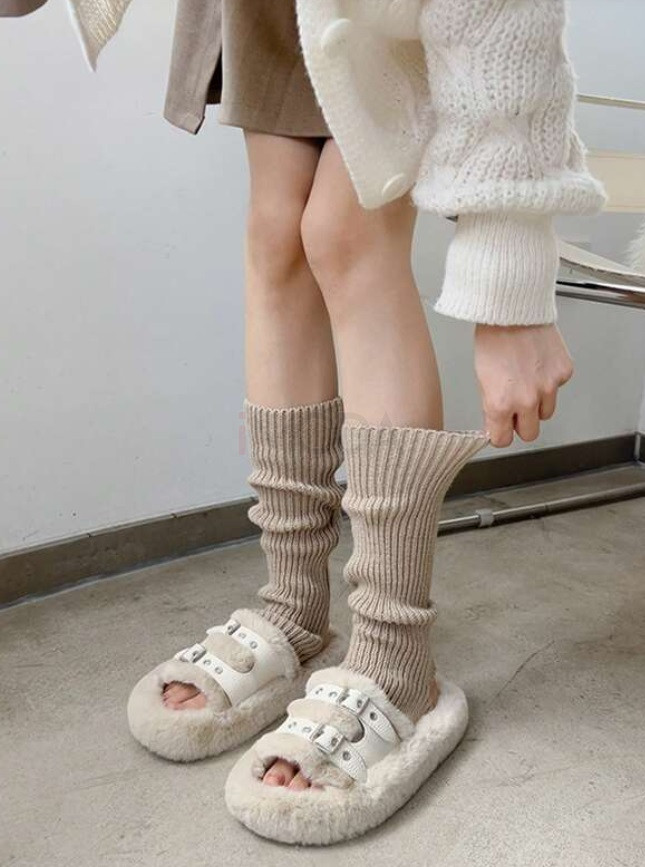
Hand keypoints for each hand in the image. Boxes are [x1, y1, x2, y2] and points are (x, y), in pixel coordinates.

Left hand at [474, 323, 573, 447]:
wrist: (512, 309)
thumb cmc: (492, 337)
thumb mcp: (481, 378)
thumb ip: (492, 405)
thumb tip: (495, 422)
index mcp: (501, 403)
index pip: (503, 440)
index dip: (499, 434)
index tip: (499, 428)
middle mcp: (527, 399)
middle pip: (530, 434)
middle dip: (521, 424)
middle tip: (515, 409)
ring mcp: (549, 387)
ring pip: (546, 412)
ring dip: (537, 404)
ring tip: (526, 381)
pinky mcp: (564, 372)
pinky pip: (558, 387)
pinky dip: (549, 380)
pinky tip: (537, 364)